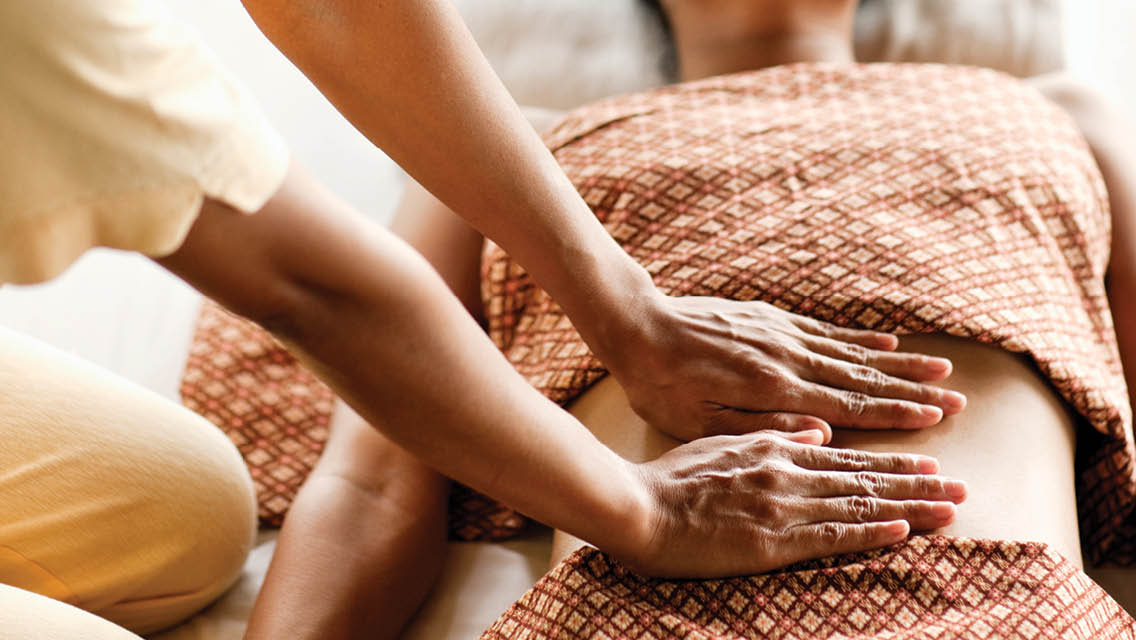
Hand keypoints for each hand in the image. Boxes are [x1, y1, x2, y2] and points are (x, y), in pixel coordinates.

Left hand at [604, 293, 966, 440]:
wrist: (638, 325)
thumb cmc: (662, 385)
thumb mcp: (702, 421)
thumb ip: (764, 428)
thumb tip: (823, 432)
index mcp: (775, 389)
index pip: (850, 405)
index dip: (896, 414)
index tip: (935, 420)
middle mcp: (788, 357)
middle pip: (863, 377)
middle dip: (913, 390)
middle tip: (957, 400)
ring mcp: (782, 334)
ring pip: (852, 351)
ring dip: (898, 362)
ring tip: (939, 369)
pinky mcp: (770, 319)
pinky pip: (826, 330)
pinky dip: (860, 337)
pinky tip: (885, 342)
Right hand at [610, 429, 966, 578]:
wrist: (637, 506)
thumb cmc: (670, 478)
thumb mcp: (721, 440)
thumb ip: (772, 432)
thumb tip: (818, 430)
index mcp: (775, 447)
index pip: (846, 456)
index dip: (891, 461)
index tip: (929, 465)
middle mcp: (788, 471)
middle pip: (865, 478)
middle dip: (917, 482)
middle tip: (961, 487)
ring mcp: (783, 505)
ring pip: (859, 502)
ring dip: (910, 505)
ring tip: (950, 506)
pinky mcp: (773, 540)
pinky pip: (833, 534)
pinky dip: (872, 531)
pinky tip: (904, 529)